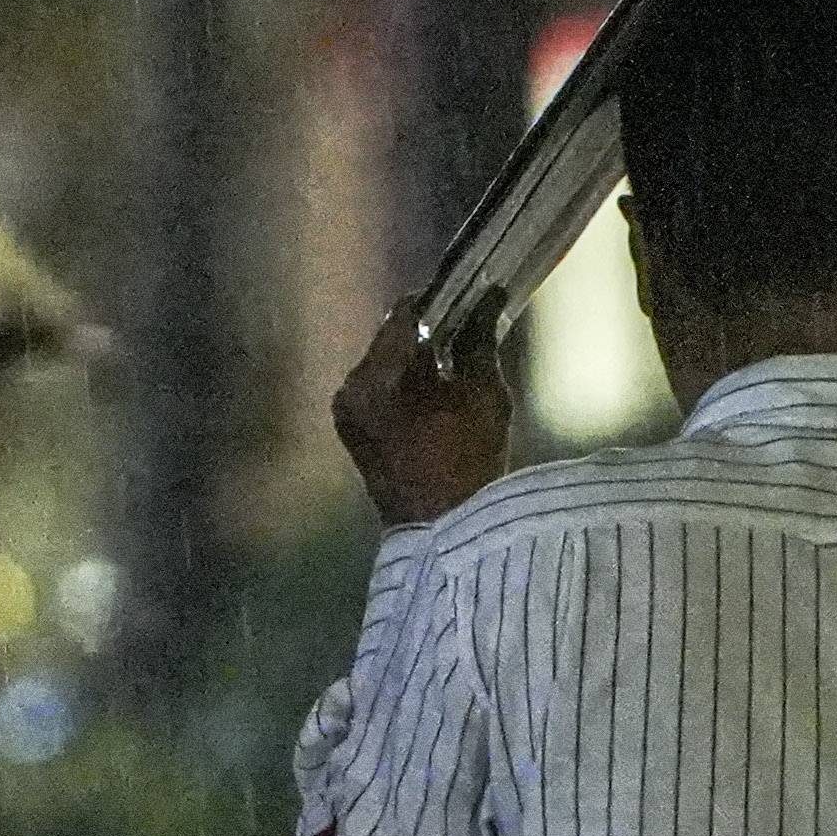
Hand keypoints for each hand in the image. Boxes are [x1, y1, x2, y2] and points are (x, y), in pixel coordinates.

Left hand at [332, 294, 514, 527]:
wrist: (443, 538)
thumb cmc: (468, 469)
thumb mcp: (483, 397)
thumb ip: (480, 342)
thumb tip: (489, 299)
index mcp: (373, 379)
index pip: (403, 314)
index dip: (439, 301)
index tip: (469, 297)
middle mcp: (349, 390)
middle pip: (392, 340)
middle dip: (430, 333)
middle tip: (470, 330)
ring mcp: (347, 414)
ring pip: (387, 365)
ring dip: (419, 360)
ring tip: (458, 365)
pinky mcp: (354, 433)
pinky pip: (382, 391)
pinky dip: (408, 386)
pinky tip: (440, 395)